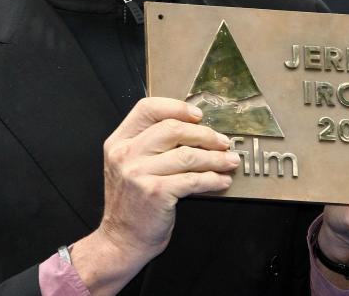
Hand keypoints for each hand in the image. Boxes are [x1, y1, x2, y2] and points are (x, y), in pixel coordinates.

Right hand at [70, 98, 237, 294]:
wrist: (121, 241)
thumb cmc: (132, 203)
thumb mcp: (129, 166)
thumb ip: (149, 145)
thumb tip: (193, 129)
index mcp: (119, 142)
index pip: (147, 108)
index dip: (176, 107)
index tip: (198, 116)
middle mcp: (126, 154)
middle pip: (172, 128)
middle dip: (204, 134)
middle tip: (223, 142)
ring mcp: (139, 173)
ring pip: (187, 155)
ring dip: (215, 158)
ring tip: (230, 161)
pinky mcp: (156, 192)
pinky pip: (193, 179)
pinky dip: (213, 179)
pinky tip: (222, 180)